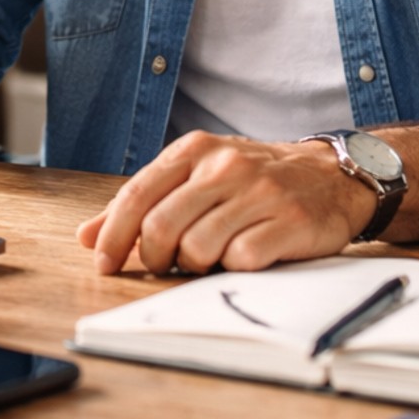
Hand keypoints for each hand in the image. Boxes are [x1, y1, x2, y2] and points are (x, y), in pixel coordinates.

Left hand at [75, 134, 380, 273]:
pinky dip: (234, 267)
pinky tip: (244, 256)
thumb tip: (86, 236)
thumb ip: (143, 203)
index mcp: (195, 150)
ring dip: (195, 265)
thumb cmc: (253, 181)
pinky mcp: (288, 223)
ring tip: (210, 256)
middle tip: (162, 265)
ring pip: (197, 249)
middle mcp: (225, 166)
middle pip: (161, 226)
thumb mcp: (197, 176)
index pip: (137, 195)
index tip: (104, 264)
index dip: (113, 236)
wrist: (332, 176)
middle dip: (152, 257)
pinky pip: (240, 261)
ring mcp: (258, 193)